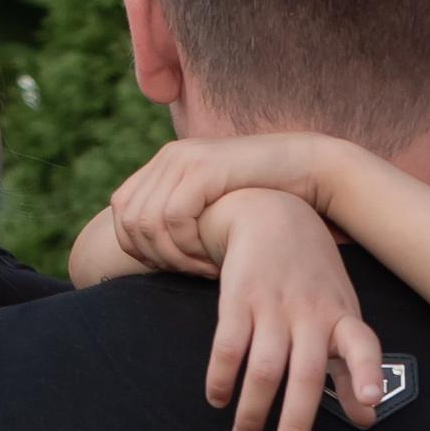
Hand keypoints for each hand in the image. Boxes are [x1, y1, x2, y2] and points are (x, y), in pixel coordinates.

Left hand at [109, 132, 348, 275]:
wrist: (307, 169)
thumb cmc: (265, 198)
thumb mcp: (215, 206)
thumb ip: (184, 217)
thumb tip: (149, 252)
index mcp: (166, 163)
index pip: (122, 210)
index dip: (136, 247)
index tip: (168, 268)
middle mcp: (170, 157)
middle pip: (129, 220)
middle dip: (155, 257)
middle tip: (190, 273)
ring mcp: (184, 159)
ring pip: (147, 223)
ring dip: (174, 256)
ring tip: (204, 268)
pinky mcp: (203, 169)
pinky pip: (173, 218)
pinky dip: (189, 246)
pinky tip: (213, 257)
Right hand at [201, 190, 382, 430]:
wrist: (273, 214)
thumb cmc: (313, 278)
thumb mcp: (341, 314)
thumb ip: (352, 367)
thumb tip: (366, 418)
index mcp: (341, 317)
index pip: (362, 346)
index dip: (366, 375)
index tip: (369, 405)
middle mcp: (310, 313)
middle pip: (305, 375)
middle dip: (295, 423)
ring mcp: (273, 306)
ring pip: (264, 368)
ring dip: (252, 410)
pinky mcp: (238, 298)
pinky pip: (227, 347)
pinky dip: (220, 378)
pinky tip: (218, 399)